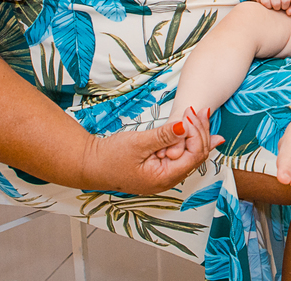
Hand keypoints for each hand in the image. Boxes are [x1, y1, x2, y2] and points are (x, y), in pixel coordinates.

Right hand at [85, 106, 223, 194]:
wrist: (89, 165)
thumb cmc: (109, 157)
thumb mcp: (138, 143)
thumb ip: (163, 136)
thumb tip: (185, 126)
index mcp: (164, 178)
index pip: (194, 155)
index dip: (197, 133)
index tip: (192, 112)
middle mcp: (167, 180)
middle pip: (196, 156)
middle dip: (201, 132)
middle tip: (201, 111)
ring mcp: (164, 175)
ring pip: (190, 155)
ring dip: (196, 135)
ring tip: (200, 115)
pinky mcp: (159, 168)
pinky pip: (180, 155)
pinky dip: (187, 140)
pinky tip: (194, 129)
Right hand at [256, 0, 290, 16]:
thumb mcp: (286, 0)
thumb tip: (289, 13)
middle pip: (286, 1)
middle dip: (284, 7)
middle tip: (281, 7)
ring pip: (276, 3)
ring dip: (276, 8)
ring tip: (275, 6)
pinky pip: (267, 3)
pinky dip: (268, 6)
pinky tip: (268, 5)